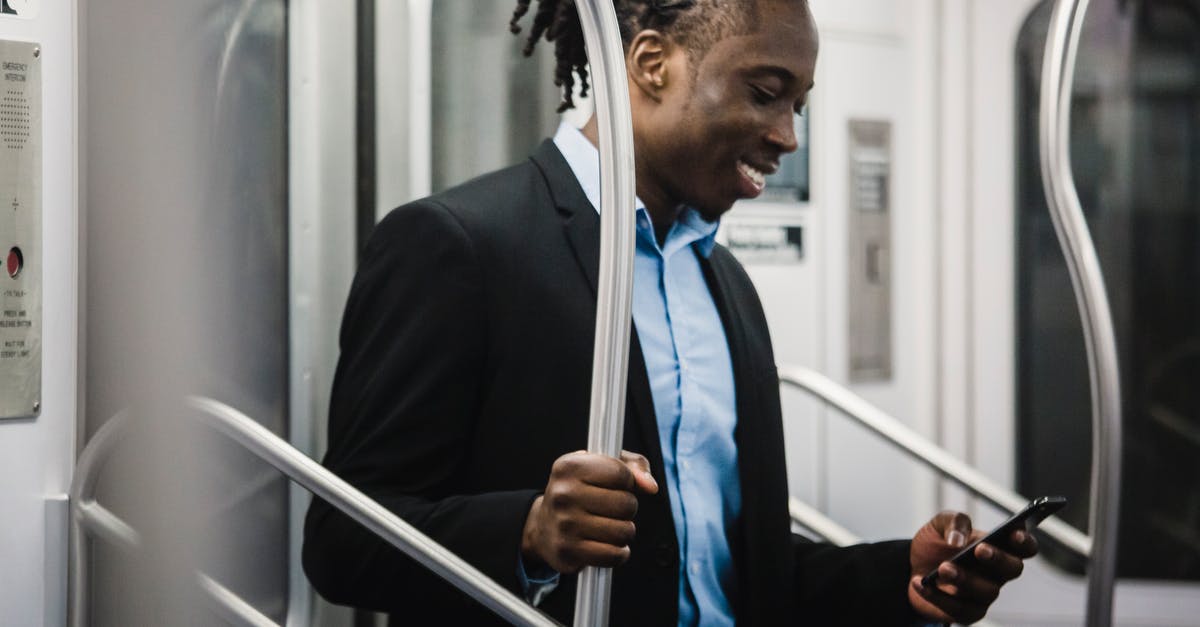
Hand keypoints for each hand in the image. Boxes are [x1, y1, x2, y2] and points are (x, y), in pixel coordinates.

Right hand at [521, 450, 658, 573]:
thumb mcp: (601, 466)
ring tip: (611, 527)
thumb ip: (633, 466)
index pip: (621, 473)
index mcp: (570, 466)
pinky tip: (609, 545)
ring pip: (623, 531)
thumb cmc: (580, 491)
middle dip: (628, 508)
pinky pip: (613, 555)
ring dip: (624, 531)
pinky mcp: (568, 551)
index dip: (628, 482)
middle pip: (626, 503)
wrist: (543, 526)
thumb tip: (651, 486)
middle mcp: (564, 494)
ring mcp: (564, 524)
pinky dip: (619, 553)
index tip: (617, 485)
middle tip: (613, 509)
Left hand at [907, 511, 1038, 623]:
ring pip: (987, 591)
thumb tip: (958, 540)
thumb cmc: (934, 544)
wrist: (911, 567)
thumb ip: (953, 522)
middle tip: (979, 550)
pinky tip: (920, 582)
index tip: (1013, 534)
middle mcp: (997, 572)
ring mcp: (985, 594)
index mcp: (997, 547)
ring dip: (965, 579)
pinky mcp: (968, 612)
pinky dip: (938, 595)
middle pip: (1013, 569)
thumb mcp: (939, 524)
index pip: (1025, 547)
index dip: (1025, 541)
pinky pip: (959, 608)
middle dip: (998, 559)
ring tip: (943, 568)